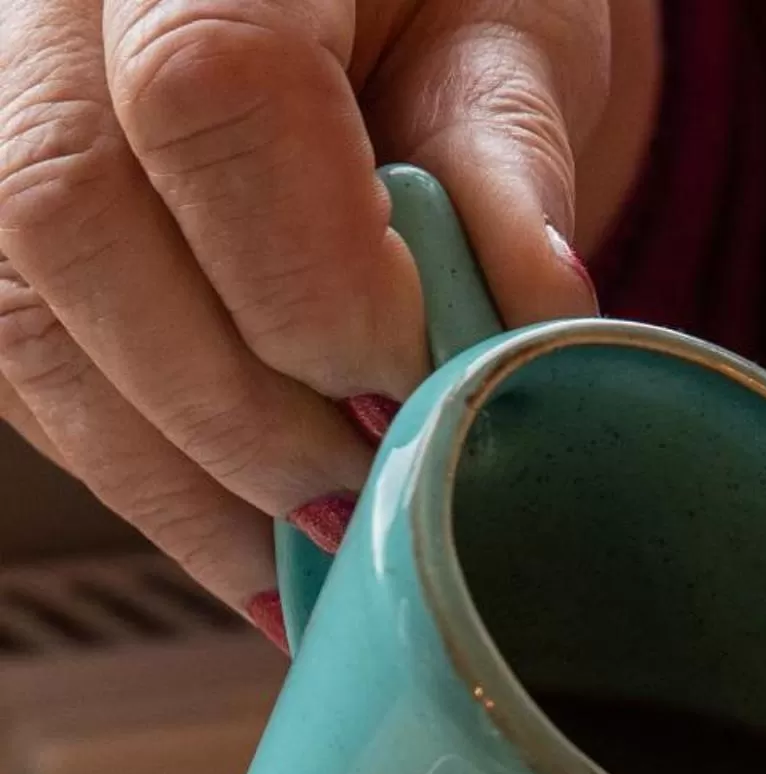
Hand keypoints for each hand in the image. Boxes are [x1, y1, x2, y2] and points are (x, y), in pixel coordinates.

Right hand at [0, 0, 644, 641]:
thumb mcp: (500, 29)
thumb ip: (507, 161)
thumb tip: (533, 322)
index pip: (212, 92)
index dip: (316, 280)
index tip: (415, 382)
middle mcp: (40, 0)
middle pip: (72, 217)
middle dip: (241, 407)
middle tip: (372, 491)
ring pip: (24, 323)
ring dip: (189, 480)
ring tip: (330, 545)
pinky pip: (24, 378)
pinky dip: (155, 488)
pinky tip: (263, 545)